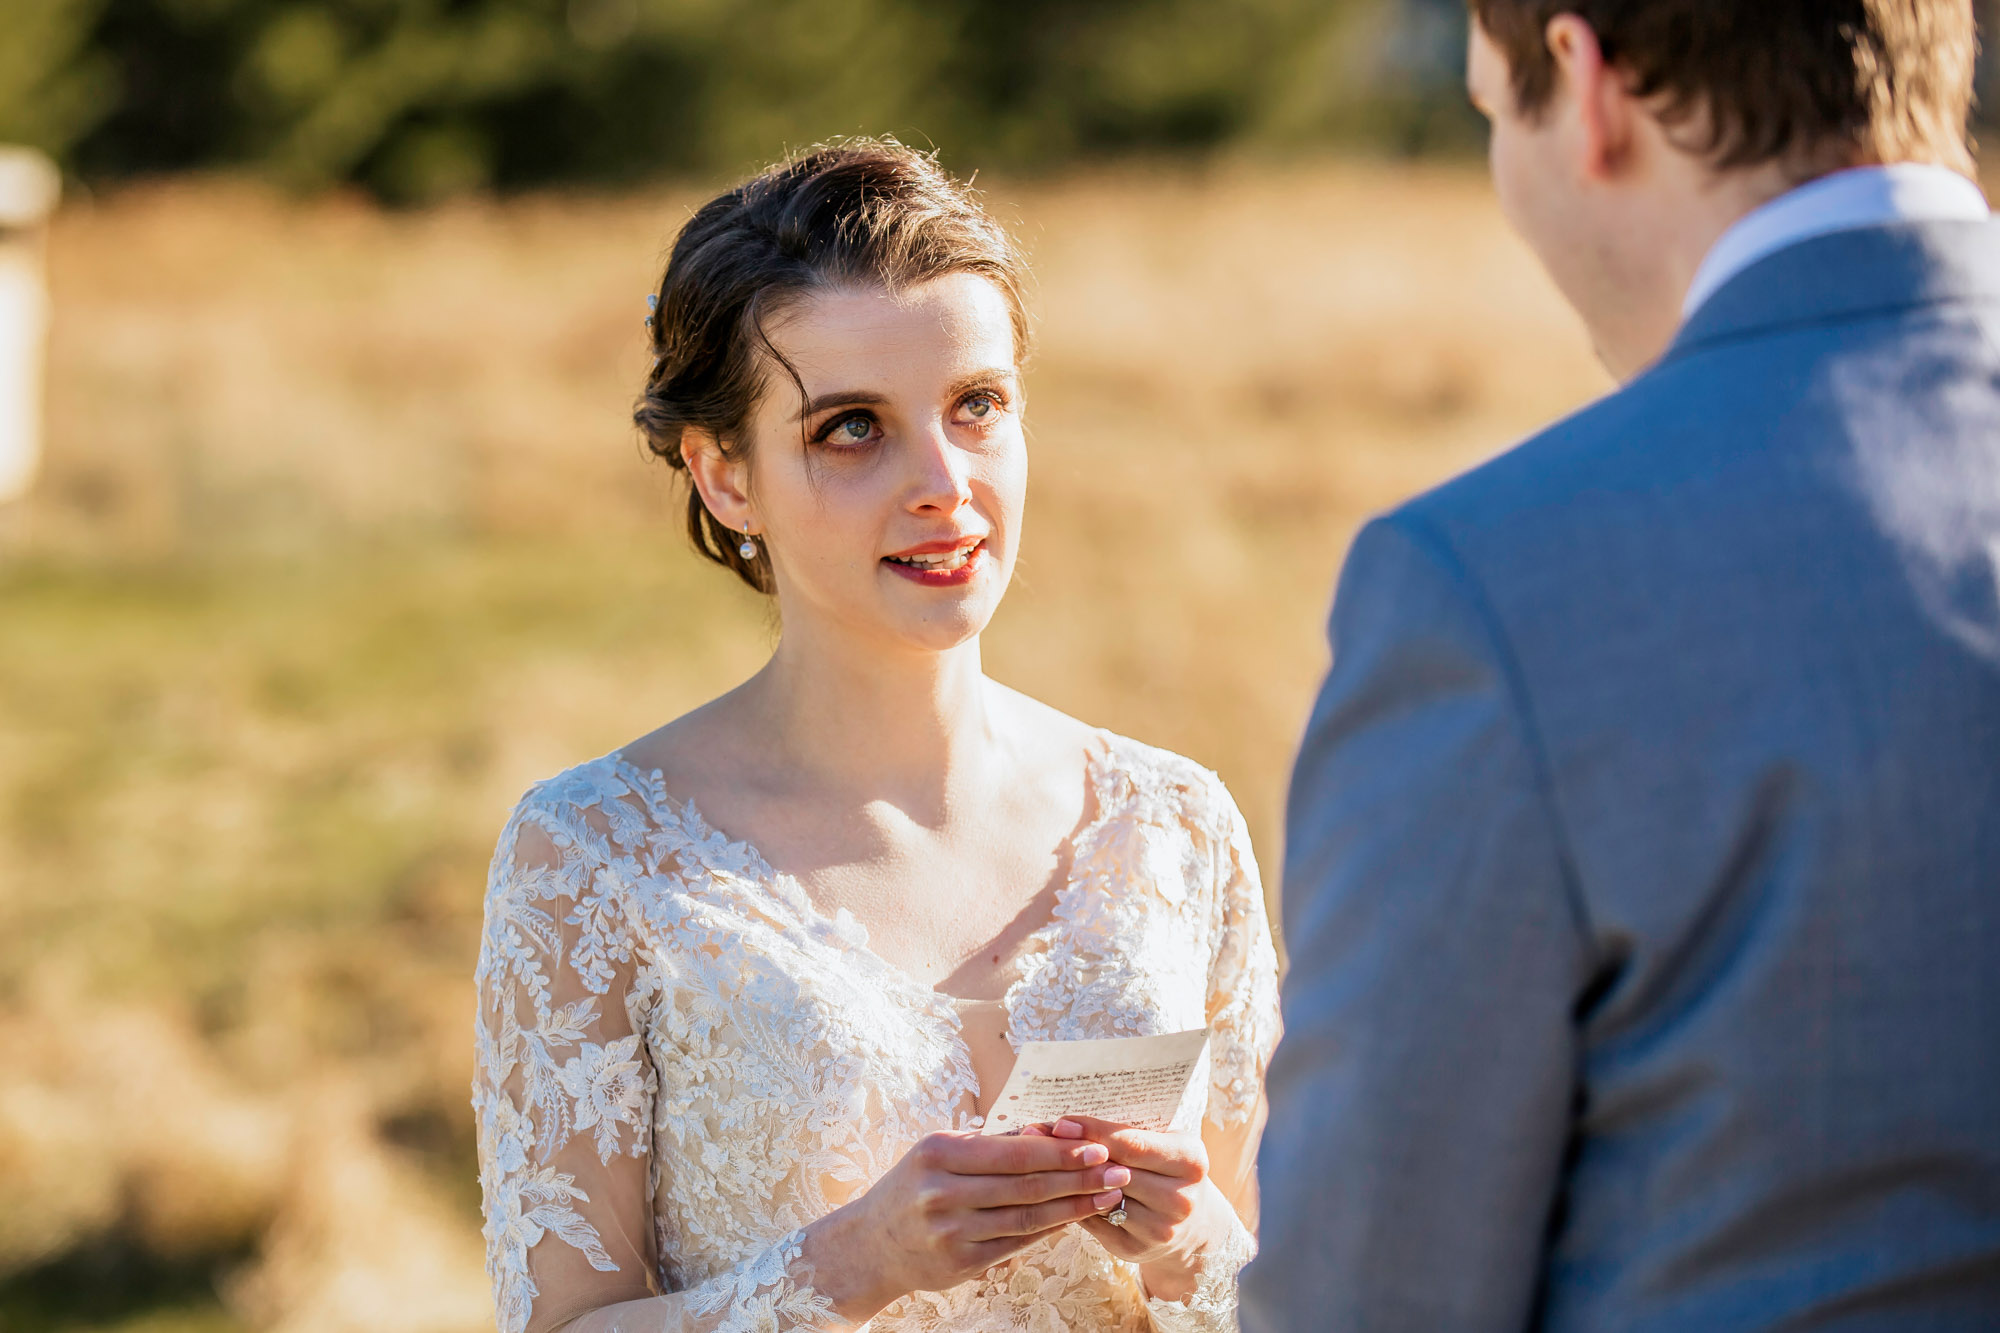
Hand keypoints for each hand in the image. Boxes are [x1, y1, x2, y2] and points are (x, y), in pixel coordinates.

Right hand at [802, 1129, 1131, 1321]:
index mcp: (939, 1154)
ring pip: (1027, 1218)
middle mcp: (942, 1194)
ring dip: (1074, 1206)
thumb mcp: (940, 1151)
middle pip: (1025, 1186)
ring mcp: (950, 1233)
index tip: (1098, 1145)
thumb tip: (1051, 1130)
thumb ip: (992, 1142)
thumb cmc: (915, 1185)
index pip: (1013, 1153)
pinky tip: (1076, 1218)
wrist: (871, 1244)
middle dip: (1077, 1177)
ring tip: (1108, 1194)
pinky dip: (1050, 1230)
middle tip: (1116, 1169)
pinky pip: (1016, 1244)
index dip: (1060, 1151)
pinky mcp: (960, 1264)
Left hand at [1030, 1116, 1235, 1303]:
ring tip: (1042, 1163)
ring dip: (1068, 1181)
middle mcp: (1181, 1198)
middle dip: (1073, 1154)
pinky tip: (1057, 1190)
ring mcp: (1159, 1229)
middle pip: (1113, 1172)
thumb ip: (1121, 1132)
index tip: (1060, 1124)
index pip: (1133, 1144)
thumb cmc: (1166, 1168)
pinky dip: (1073, 1204)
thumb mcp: (1161, 1142)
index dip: (1093, 1132)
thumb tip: (1058, 1125)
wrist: (1192, 1224)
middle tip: (1037, 1138)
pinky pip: (1093, 1222)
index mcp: (1191, 1160)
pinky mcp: (1135, 1249)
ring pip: (1099, 1199)